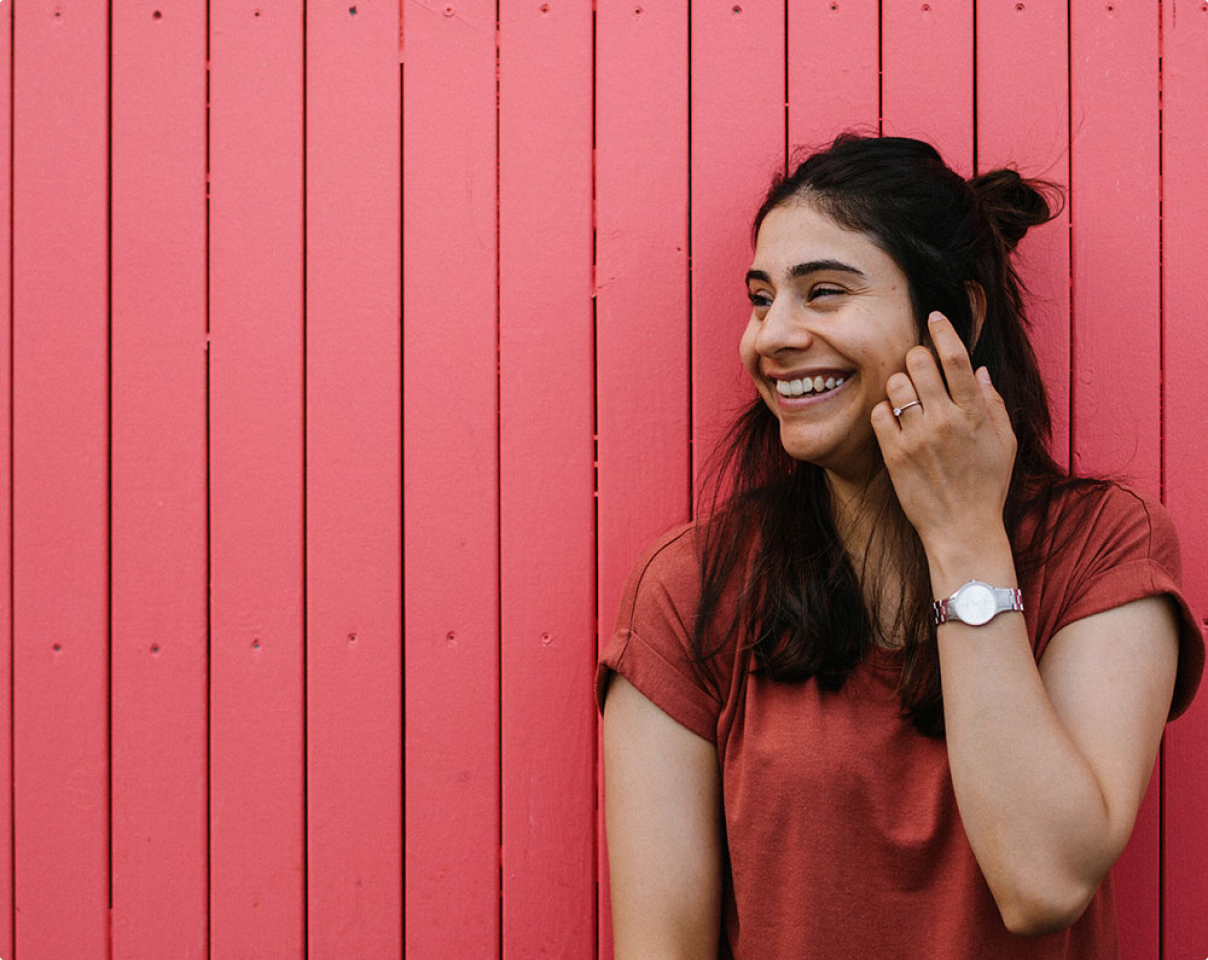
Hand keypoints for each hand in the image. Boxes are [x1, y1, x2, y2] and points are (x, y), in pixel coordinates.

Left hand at [870, 312, 1016, 550]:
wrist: (962, 529)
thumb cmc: (986, 486)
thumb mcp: (1004, 444)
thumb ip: (992, 403)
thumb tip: (980, 369)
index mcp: (976, 413)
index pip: (957, 358)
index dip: (944, 330)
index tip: (934, 317)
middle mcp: (946, 420)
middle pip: (919, 362)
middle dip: (916, 357)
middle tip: (917, 368)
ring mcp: (918, 436)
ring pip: (896, 384)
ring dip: (899, 385)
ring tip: (907, 399)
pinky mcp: (895, 453)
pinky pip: (879, 414)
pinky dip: (884, 412)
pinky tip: (894, 422)